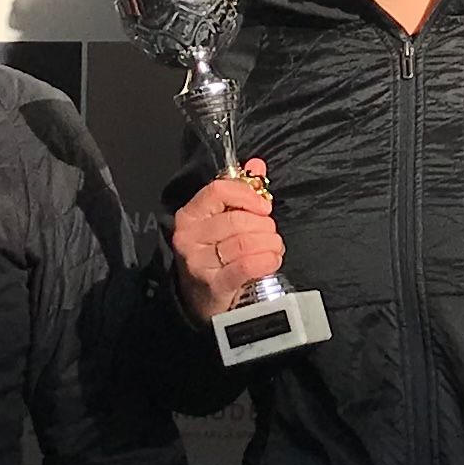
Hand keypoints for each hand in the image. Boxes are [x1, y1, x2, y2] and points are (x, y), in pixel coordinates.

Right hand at [168, 164, 280, 323]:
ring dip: (269, 243)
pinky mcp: (213, 284)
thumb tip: (257, 165)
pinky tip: (272, 260)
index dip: (247, 195)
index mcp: (190, 214)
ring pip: (245, 242)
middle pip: (237, 219)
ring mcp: (198, 261)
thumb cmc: (214, 254)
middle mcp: (189, 236)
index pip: (219, 190)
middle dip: (263, 225)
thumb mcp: (223, 220)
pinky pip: (247, 265)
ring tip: (274, 247)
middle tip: (270, 233)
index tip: (263, 206)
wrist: (201, 299)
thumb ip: (240, 191)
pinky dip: (267, 260)